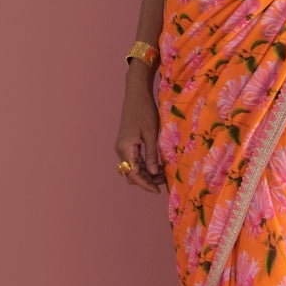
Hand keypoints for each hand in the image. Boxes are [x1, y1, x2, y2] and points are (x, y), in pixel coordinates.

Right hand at [114, 73, 164, 194]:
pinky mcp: (125, 143)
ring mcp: (121, 146)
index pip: (134, 174)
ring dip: (145, 174)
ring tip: (163, 174)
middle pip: (131, 174)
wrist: (136, 94)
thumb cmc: (145, 111)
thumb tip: (154, 173)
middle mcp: (120, 149)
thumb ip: (152, 155)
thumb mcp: (151, 134)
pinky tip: (156, 165)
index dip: (146, 184)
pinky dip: (143, 165)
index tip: (158, 190)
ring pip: (132, 168)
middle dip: (147, 180)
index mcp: (126, 148)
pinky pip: (133, 160)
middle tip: (164, 181)